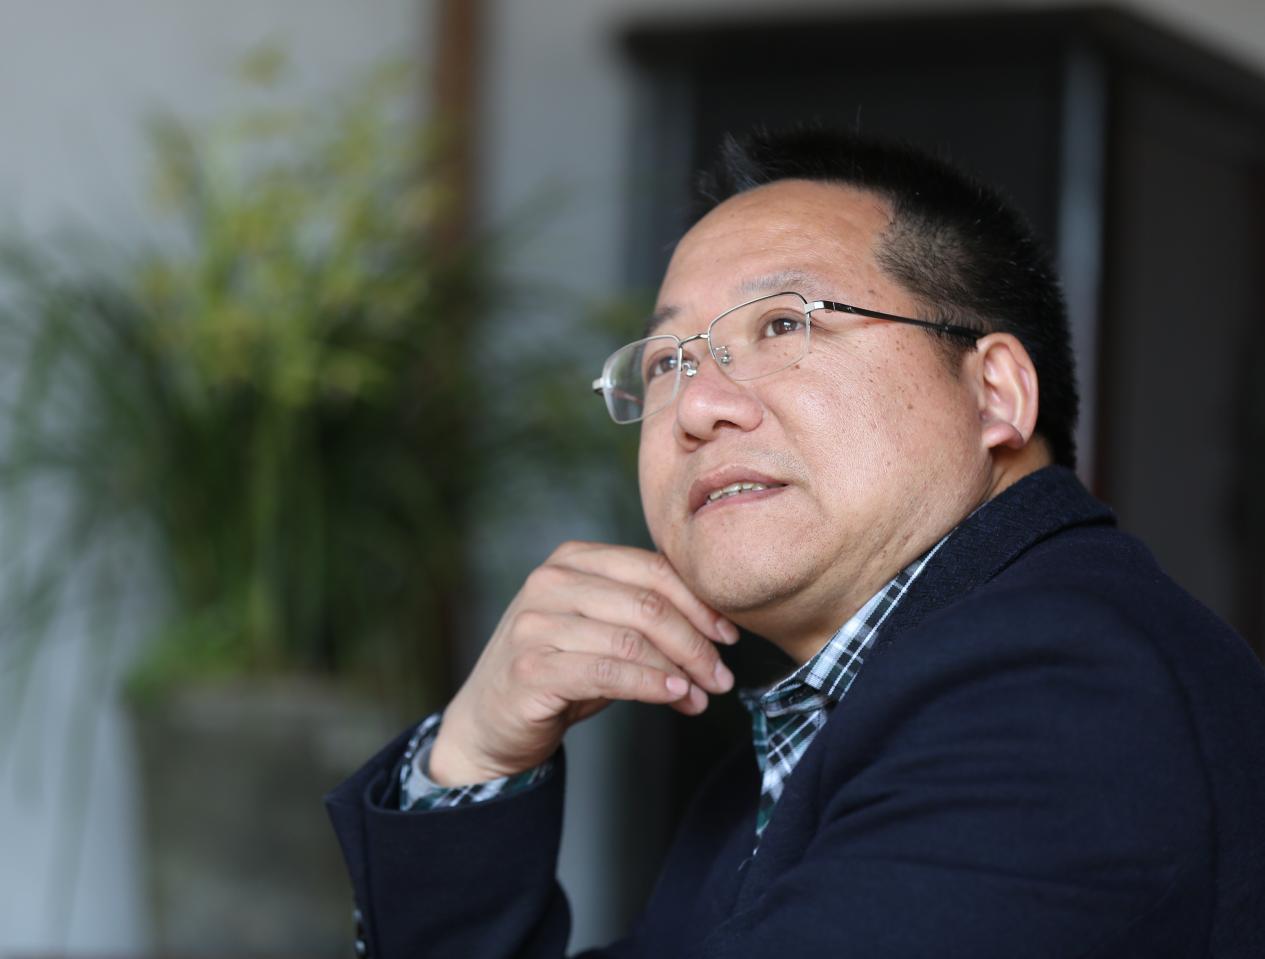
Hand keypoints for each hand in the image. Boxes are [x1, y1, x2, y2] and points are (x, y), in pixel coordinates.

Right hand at [428, 541, 738, 785]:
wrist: (489, 720)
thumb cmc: (557, 670)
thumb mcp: (601, 630)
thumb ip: (645, 616)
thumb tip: (718, 630)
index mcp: (572, 559)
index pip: (654, 569)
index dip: (700, 603)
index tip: (729, 636)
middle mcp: (549, 582)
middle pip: (648, 603)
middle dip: (696, 642)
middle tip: (721, 676)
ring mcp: (536, 624)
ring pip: (632, 639)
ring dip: (680, 670)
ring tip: (703, 694)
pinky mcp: (532, 668)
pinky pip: (608, 672)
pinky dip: (650, 685)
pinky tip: (674, 696)